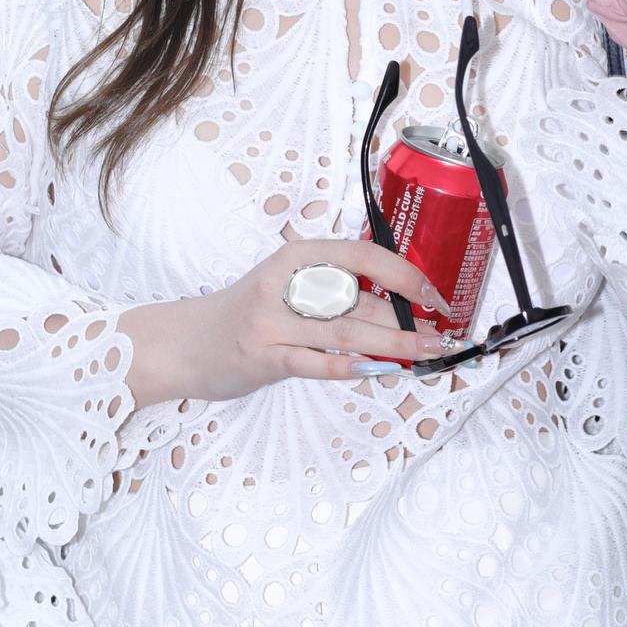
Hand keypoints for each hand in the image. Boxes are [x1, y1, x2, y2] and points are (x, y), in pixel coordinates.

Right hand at [116, 236, 454, 405]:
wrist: (184, 344)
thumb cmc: (247, 315)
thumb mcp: (286, 287)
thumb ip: (332, 290)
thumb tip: (400, 303)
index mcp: (296, 257)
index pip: (361, 255)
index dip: (404, 273)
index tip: (433, 293)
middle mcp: (284, 283)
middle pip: (360, 297)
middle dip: (408, 317)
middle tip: (442, 333)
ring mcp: (272, 320)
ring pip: (346, 331)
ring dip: (394, 343)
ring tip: (426, 352)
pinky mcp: (264, 356)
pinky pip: (317, 362)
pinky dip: (352, 367)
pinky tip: (379, 371)